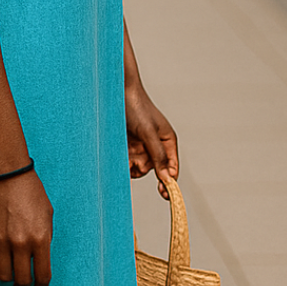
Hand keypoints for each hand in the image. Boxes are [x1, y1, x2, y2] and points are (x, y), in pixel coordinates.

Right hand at [0, 170, 52, 285]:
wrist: (7, 174)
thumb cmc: (31, 192)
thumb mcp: (48, 216)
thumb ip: (45, 240)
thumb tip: (39, 260)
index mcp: (40, 238)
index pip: (42, 275)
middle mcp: (21, 243)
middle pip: (21, 280)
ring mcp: (1, 240)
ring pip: (2, 275)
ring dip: (7, 279)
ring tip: (9, 275)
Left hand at [125, 81, 178, 199]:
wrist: (115, 92)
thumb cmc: (136, 107)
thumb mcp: (148, 132)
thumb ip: (158, 155)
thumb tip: (167, 178)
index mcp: (167, 141)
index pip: (171, 167)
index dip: (169, 181)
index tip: (164, 194)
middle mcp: (155, 145)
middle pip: (153, 170)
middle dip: (142, 168)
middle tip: (133, 162)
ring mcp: (140, 146)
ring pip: (138, 167)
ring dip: (130, 164)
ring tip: (124, 151)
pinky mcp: (126, 146)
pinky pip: (126, 161)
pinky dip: (122, 160)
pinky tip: (118, 150)